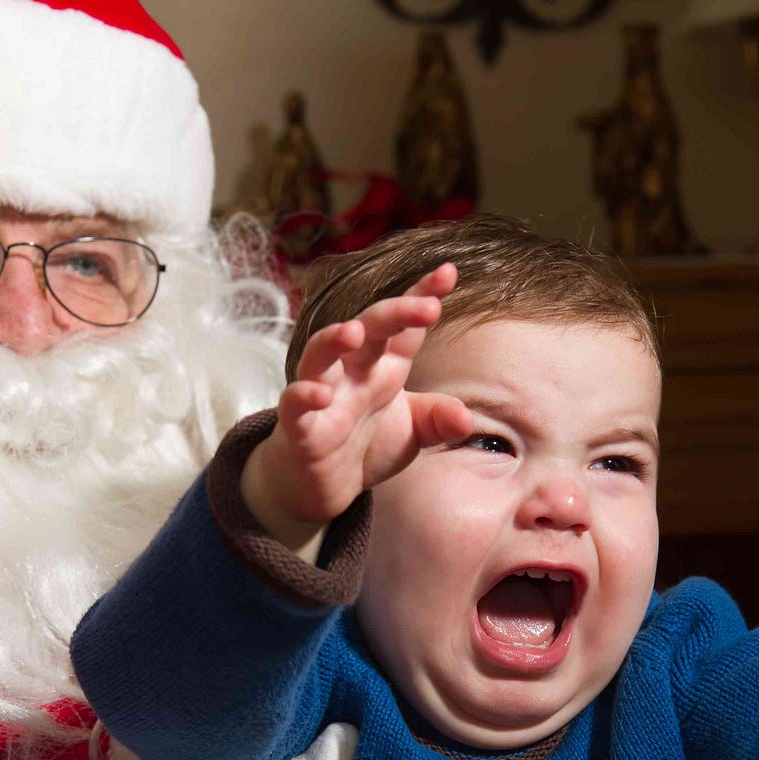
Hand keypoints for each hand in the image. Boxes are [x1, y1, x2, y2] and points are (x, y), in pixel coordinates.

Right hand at [242, 264, 472, 557]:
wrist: (319, 486)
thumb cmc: (364, 447)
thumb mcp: (411, 432)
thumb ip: (437, 420)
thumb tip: (464, 418)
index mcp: (382, 367)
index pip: (403, 327)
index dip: (421, 296)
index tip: (447, 273)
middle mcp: (351, 373)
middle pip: (369, 330)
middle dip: (395, 313)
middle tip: (427, 307)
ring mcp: (322, 395)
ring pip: (320, 355)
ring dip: (333, 339)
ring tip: (353, 332)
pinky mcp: (298, 426)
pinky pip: (294, 404)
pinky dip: (303, 396)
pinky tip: (318, 394)